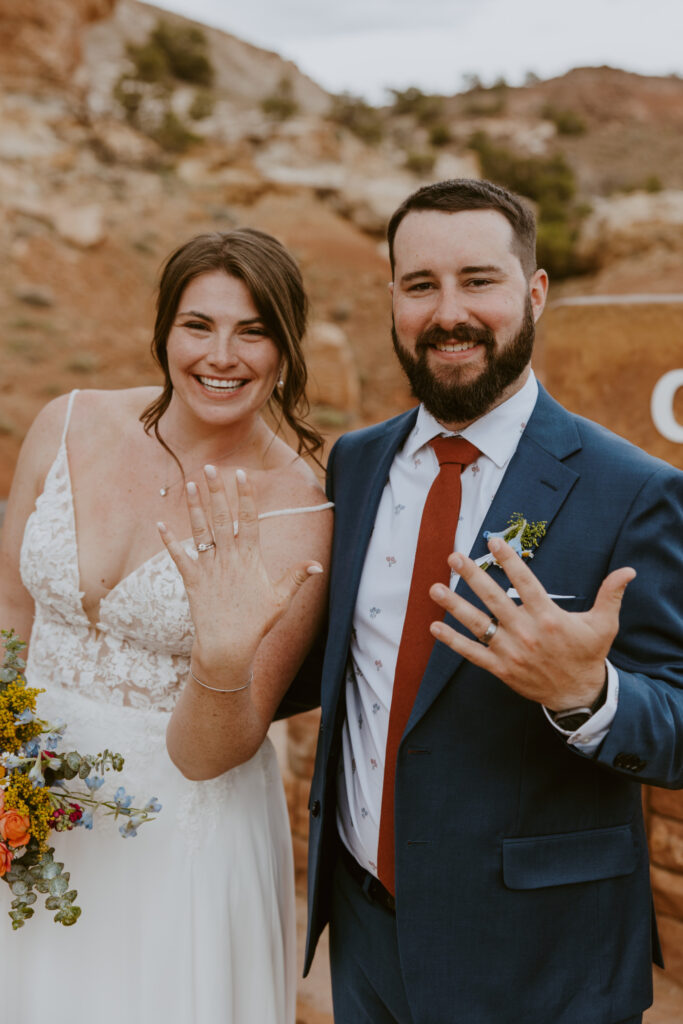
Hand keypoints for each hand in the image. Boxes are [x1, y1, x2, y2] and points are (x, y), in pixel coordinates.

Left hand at [158, 465, 322, 680]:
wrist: (227, 647)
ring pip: (200, 531)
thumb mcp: (281, 599)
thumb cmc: (256, 624)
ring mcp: (209, 568)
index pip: (248, 520)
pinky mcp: (192, 580)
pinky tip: (161, 524)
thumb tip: (317, 564)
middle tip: (211, 468)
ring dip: (195, 507)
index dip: (245, 496)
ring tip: (191, 484)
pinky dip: (169, 541)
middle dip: (216, 491)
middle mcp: (228, 558)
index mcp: (250, 559)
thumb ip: (297, 577)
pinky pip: (179, 556)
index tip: (241, 475)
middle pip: (221, 518)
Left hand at [429, 537, 634, 710]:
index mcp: (548, 616)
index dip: (508, 560)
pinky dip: (452, 642)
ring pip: (477, 624)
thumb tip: (628, 571)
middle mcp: (526, 631)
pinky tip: (435, 627)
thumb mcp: (604, 624)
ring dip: (454, 605)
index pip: (524, 581)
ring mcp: (510, 651)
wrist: (579, 695)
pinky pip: (472, 653)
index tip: (492, 541)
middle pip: (493, 598)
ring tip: (435, 587)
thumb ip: (610, 594)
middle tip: (454, 557)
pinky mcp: (501, 668)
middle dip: (472, 575)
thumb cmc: (589, 655)